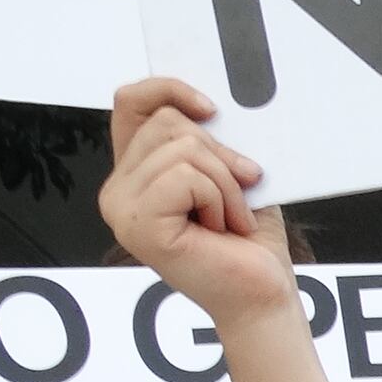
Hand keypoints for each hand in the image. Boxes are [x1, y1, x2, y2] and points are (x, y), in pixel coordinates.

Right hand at [101, 87, 291, 322]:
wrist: (264, 292)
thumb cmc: (250, 238)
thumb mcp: (230, 171)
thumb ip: (207, 137)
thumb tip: (209, 101)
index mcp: (135, 172)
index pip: (131, 102)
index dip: (168, 89)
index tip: (213, 108)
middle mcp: (118, 190)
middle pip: (167, 122)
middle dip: (220, 154)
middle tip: (238, 194)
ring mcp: (122, 209)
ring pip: (182, 148)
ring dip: (225, 183)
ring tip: (230, 218)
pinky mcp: (138, 225)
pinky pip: (186, 176)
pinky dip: (219, 198)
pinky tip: (221, 228)